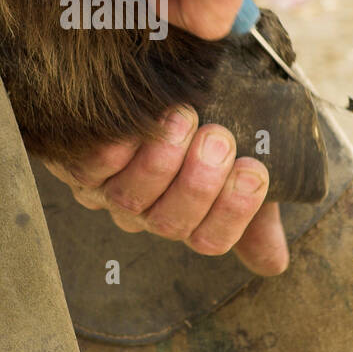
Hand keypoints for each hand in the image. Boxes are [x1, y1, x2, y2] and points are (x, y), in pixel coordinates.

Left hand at [42, 105, 288, 275]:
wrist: (158, 85)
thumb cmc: (201, 131)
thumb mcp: (236, 165)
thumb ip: (255, 211)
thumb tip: (274, 265)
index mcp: (190, 221)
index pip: (212, 239)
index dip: (235, 211)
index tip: (253, 168)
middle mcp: (148, 216)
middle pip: (172, 223)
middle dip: (199, 182)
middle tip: (218, 137)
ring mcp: (110, 194)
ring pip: (132, 198)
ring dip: (159, 160)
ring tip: (182, 117)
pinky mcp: (78, 167)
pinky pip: (90, 170)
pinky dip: (112, 150)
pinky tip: (136, 121)